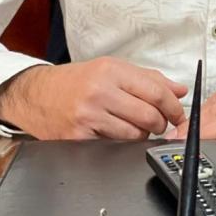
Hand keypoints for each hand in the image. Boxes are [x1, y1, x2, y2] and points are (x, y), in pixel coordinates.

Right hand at [0, 58, 187, 139]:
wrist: (37, 94)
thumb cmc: (76, 81)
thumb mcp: (111, 69)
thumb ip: (148, 78)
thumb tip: (178, 90)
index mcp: (111, 71)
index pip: (155, 91)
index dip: (173, 106)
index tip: (178, 113)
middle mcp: (100, 91)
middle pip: (148, 115)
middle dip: (161, 124)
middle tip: (161, 124)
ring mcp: (88, 116)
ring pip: (134, 134)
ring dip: (143, 135)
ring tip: (137, 127)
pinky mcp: (79, 138)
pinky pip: (114, 146)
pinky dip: (123, 143)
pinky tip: (118, 134)